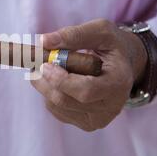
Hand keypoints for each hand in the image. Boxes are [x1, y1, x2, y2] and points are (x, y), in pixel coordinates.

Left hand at [31, 19, 147, 131]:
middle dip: (46, 81)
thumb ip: (74, 35)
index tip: (45, 65)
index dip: (61, 80)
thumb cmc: (111, 46)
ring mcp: (97, 120)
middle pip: (66, 100)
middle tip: (35, 63)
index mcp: (118, 83)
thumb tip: (44, 41)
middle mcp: (110, 107)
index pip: (86, 90)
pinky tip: (57, 80)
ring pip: (57, 105)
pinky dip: (49, 93)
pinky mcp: (85, 124)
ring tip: (48, 67)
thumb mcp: (100, 32)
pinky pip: (56, 110)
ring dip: (45, 85)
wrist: (121, 67)